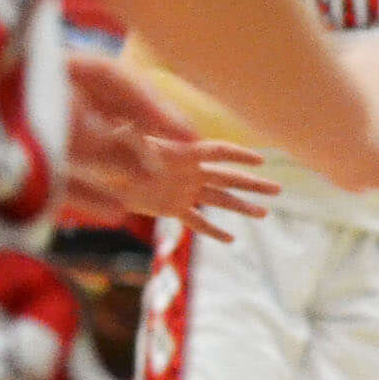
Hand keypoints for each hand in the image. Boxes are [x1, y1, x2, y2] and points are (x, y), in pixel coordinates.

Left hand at [58, 56, 273, 234]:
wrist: (100, 168)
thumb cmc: (112, 147)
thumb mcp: (123, 139)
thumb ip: (136, 140)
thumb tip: (145, 144)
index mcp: (182, 152)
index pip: (217, 152)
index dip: (239, 156)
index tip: (261, 161)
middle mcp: (189, 171)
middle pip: (227, 178)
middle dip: (252, 184)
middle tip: (278, 190)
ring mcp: (184, 190)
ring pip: (219, 200)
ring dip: (241, 206)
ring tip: (264, 213)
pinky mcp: (173, 208)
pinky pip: (197, 221)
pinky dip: (213, 231)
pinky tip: (231, 240)